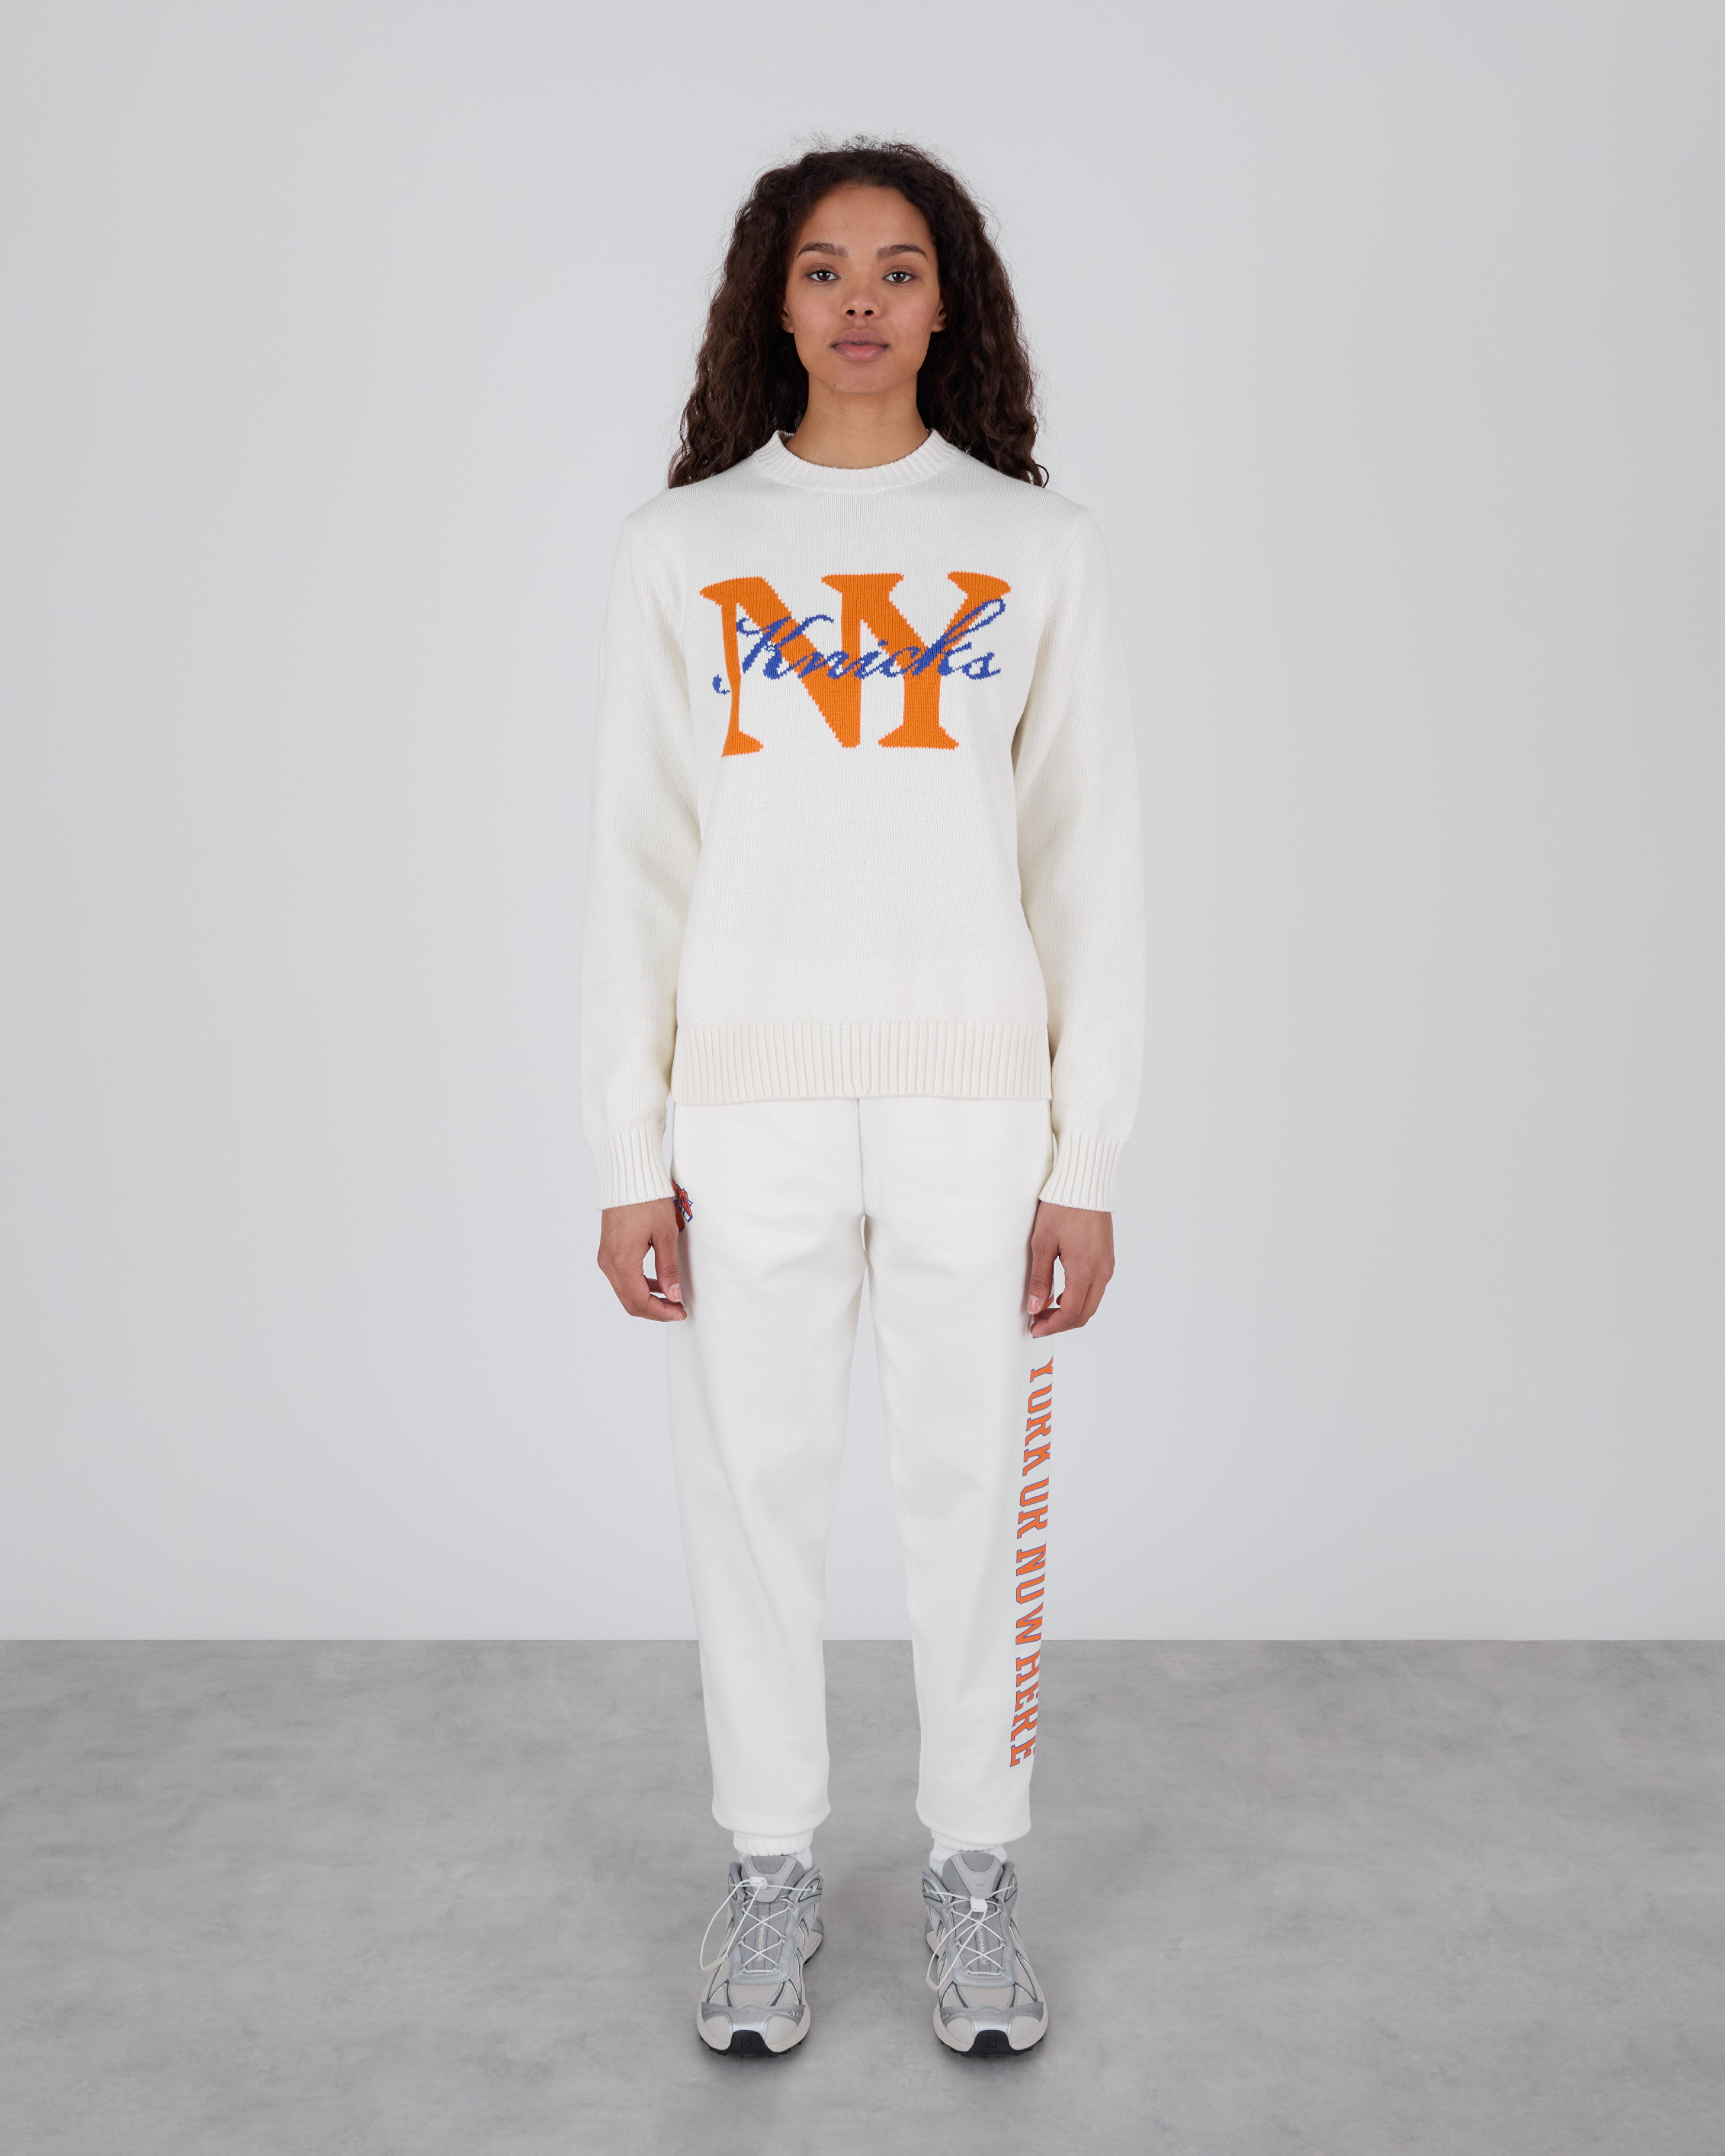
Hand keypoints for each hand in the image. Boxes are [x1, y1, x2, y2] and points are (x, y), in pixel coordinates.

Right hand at [597, 1198, 685, 1320]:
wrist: (628, 1177)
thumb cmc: (647, 1200)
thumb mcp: (665, 1235)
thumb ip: (668, 1268)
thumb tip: (674, 1295)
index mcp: (622, 1260)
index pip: (640, 1300)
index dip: (661, 1312)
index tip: (680, 1313)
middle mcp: (609, 1262)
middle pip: (629, 1302)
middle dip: (654, 1311)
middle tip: (677, 1311)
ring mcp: (605, 1257)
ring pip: (624, 1292)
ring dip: (646, 1299)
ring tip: (670, 1299)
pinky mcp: (607, 1251)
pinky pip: (621, 1278)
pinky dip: (638, 1286)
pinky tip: (656, 1282)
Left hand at [1025, 1202, 1113, 1337]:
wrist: (1085, 1184)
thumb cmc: (1062, 1208)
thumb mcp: (1042, 1243)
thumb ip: (1039, 1278)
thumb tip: (1034, 1307)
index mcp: (1085, 1270)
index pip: (1071, 1312)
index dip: (1052, 1326)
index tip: (1034, 1328)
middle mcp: (1102, 1272)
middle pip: (1084, 1313)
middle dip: (1061, 1324)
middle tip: (1038, 1322)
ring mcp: (1107, 1266)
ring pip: (1092, 1303)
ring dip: (1070, 1312)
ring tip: (1045, 1308)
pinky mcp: (1107, 1259)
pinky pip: (1096, 1289)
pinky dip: (1079, 1298)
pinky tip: (1061, 1293)